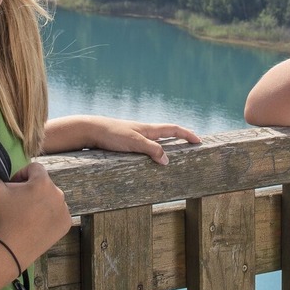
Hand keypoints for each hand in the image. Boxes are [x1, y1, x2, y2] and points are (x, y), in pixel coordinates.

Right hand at [0, 162, 71, 265]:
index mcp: (43, 182)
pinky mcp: (66, 224)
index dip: (22, 174)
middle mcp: (58, 193)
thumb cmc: (3, 217)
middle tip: (20, 202)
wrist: (11, 248)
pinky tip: (38, 223)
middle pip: (45, 184)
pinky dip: (50, 215)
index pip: (35, 168)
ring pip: (52, 199)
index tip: (14, 186)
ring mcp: (64, 210)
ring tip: (29, 214)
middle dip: (32, 189)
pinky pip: (58, 213)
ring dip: (42, 202)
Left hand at [46, 115, 199, 164]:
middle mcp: (143, 131)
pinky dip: (152, 152)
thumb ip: (152, 149)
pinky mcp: (125, 143)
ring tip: (174, 155)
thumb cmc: (111, 134)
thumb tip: (168, 160)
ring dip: (166, 146)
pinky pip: (144, 147)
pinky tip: (149, 160)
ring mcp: (134, 136)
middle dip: (180, 139)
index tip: (199, 141)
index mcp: (148, 129)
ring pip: (155, 141)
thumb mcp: (134, 142)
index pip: (173, 129)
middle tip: (191, 146)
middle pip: (166, 134)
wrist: (90, 130)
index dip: (187, 135)